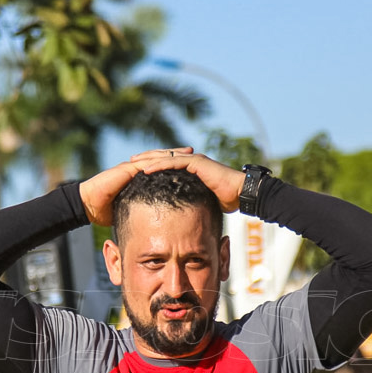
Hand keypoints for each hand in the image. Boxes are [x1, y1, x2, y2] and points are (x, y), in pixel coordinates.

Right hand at [79, 148, 195, 224]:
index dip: (175, 166)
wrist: (88, 205)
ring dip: (173, 153)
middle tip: (195, 153)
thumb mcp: (130, 211)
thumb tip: (156, 227)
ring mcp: (131, 167)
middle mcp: (136, 169)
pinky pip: (146, 162)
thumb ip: (143, 214)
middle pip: (161, 158)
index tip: (191, 166)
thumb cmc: (105, 211)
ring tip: (188, 152)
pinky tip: (172, 157)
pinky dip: (159, 159)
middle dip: (178, 156)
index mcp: (139, 178)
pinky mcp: (127, 168)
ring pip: (156, 156)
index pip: (161, 168)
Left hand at [130, 148, 245, 212]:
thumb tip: (183, 215)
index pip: (167, 164)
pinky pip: (173, 162)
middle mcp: (192, 162)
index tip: (137, 172)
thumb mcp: (203, 201)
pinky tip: (145, 169)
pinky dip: (159, 165)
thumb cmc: (227, 200)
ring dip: (148, 160)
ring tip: (132, 164)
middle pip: (163, 158)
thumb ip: (192, 202)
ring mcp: (194, 160)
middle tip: (129, 163)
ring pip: (165, 157)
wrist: (242, 194)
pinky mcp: (197, 163)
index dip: (152, 166)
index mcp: (191, 170)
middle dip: (146, 160)